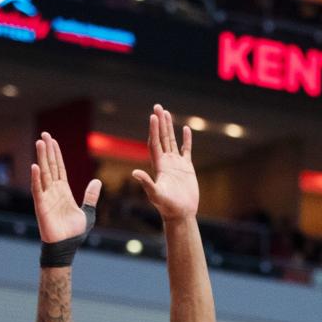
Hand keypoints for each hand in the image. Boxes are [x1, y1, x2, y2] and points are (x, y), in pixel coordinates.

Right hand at [30, 132, 100, 243]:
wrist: (66, 246)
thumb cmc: (74, 232)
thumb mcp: (87, 212)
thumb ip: (91, 196)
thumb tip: (97, 181)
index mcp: (64, 192)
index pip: (59, 168)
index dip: (56, 154)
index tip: (52, 140)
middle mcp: (53, 191)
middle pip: (50, 166)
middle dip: (47, 150)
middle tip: (44, 134)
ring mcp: (46, 197)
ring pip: (44, 174)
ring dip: (41, 158)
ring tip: (40, 143)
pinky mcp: (41, 206)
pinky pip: (38, 190)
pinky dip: (36, 179)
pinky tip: (36, 166)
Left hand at [132, 104, 198, 220]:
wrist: (180, 214)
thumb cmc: (167, 207)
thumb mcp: (155, 195)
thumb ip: (146, 183)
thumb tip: (134, 173)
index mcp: (159, 165)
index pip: (155, 143)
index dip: (154, 130)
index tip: (153, 116)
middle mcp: (166, 162)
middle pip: (162, 137)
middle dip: (160, 122)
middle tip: (158, 107)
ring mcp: (176, 164)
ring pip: (172, 141)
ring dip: (170, 127)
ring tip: (167, 113)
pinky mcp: (187, 168)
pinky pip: (186, 150)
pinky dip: (186, 140)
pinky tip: (186, 129)